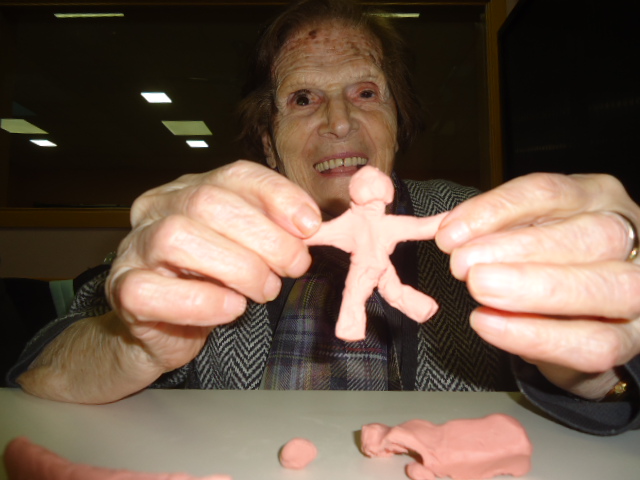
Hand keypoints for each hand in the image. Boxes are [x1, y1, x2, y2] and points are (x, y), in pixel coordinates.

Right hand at [107, 160, 320, 374]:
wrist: (164, 331)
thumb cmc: (211, 284)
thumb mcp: (245, 249)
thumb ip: (271, 230)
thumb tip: (309, 226)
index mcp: (189, 189)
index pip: (235, 174)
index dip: (278, 195)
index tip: (310, 226)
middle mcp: (157, 208)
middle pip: (209, 202)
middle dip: (265, 237)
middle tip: (293, 267)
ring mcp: (135, 247)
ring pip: (179, 237)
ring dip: (238, 267)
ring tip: (265, 289)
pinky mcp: (123, 290)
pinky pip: (154, 290)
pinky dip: (202, 301)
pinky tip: (231, 308)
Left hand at [435, 173, 639, 398]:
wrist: (581, 317)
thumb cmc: (546, 262)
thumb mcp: (519, 233)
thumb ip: (485, 230)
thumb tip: (441, 230)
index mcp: (595, 196)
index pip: (548, 192)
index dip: (494, 211)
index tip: (449, 234)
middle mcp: (627, 233)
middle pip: (586, 235)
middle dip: (518, 250)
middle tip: (463, 266)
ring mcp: (639, 286)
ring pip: (605, 286)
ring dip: (533, 289)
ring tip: (479, 290)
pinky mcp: (634, 337)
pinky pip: (595, 342)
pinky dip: (537, 336)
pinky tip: (489, 324)